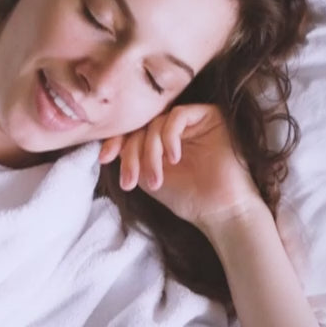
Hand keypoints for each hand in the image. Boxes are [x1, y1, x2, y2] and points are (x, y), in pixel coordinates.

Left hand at [99, 103, 261, 234]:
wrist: (222, 212)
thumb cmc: (188, 199)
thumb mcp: (148, 177)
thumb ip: (131, 157)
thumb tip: (108, 143)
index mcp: (161, 139)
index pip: (133, 131)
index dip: (116, 142)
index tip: (103, 158)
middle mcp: (175, 127)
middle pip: (142, 125)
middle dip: (131, 152)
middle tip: (130, 179)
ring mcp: (192, 121)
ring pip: (157, 122)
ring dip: (150, 151)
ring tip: (155, 179)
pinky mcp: (209, 115)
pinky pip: (178, 115)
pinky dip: (169, 136)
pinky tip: (173, 158)